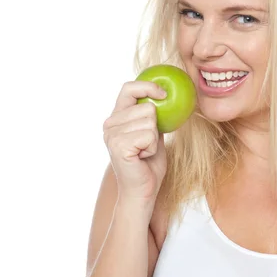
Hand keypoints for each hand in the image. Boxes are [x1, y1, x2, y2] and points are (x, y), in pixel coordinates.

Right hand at [102, 81, 167, 204]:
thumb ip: (153, 116)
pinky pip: (149, 135)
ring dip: (154, 140)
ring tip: (144, 152)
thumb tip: (166, 95)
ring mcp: (112, 135)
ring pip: (150, 122)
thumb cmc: (149, 163)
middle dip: (156, 127)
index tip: (164, 94)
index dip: (147, 87)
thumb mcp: (153, 133)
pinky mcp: (119, 145)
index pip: (128, 88)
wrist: (143, 190)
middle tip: (146, 144)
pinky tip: (143, 157)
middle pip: (147, 107)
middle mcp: (110, 123)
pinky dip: (152, 148)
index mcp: (116, 117)